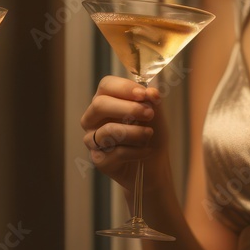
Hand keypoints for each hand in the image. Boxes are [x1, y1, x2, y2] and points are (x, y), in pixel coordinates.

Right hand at [80, 75, 167, 192]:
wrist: (155, 164)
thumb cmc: (151, 133)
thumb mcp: (156, 113)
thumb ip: (152, 100)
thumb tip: (151, 91)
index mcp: (106, 100)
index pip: (106, 85)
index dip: (124, 88)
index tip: (143, 94)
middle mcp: (93, 118)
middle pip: (100, 105)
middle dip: (128, 108)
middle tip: (150, 114)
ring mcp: (93, 140)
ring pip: (107, 131)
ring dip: (134, 132)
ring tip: (149, 134)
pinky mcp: (99, 160)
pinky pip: (116, 152)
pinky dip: (136, 151)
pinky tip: (146, 151)